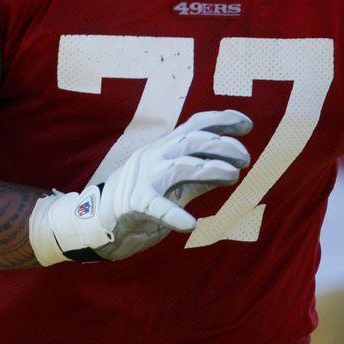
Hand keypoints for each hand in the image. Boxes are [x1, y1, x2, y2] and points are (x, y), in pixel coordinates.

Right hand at [28, 110, 252, 264]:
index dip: (222, 120)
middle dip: (223, 145)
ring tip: (233, 175)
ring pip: (180, 165)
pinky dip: (173, 214)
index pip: (195, 124)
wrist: (95, 222)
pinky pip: (156, 206)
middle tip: (245, 159)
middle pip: (192, 140)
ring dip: (211, 168)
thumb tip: (230, 169)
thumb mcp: (173, 184)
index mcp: (162, 148)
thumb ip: (198, 177)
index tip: (247, 124)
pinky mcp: (134, 204)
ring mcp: (143, 179)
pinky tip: (190, 223)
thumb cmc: (138, 203)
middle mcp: (154, 157)